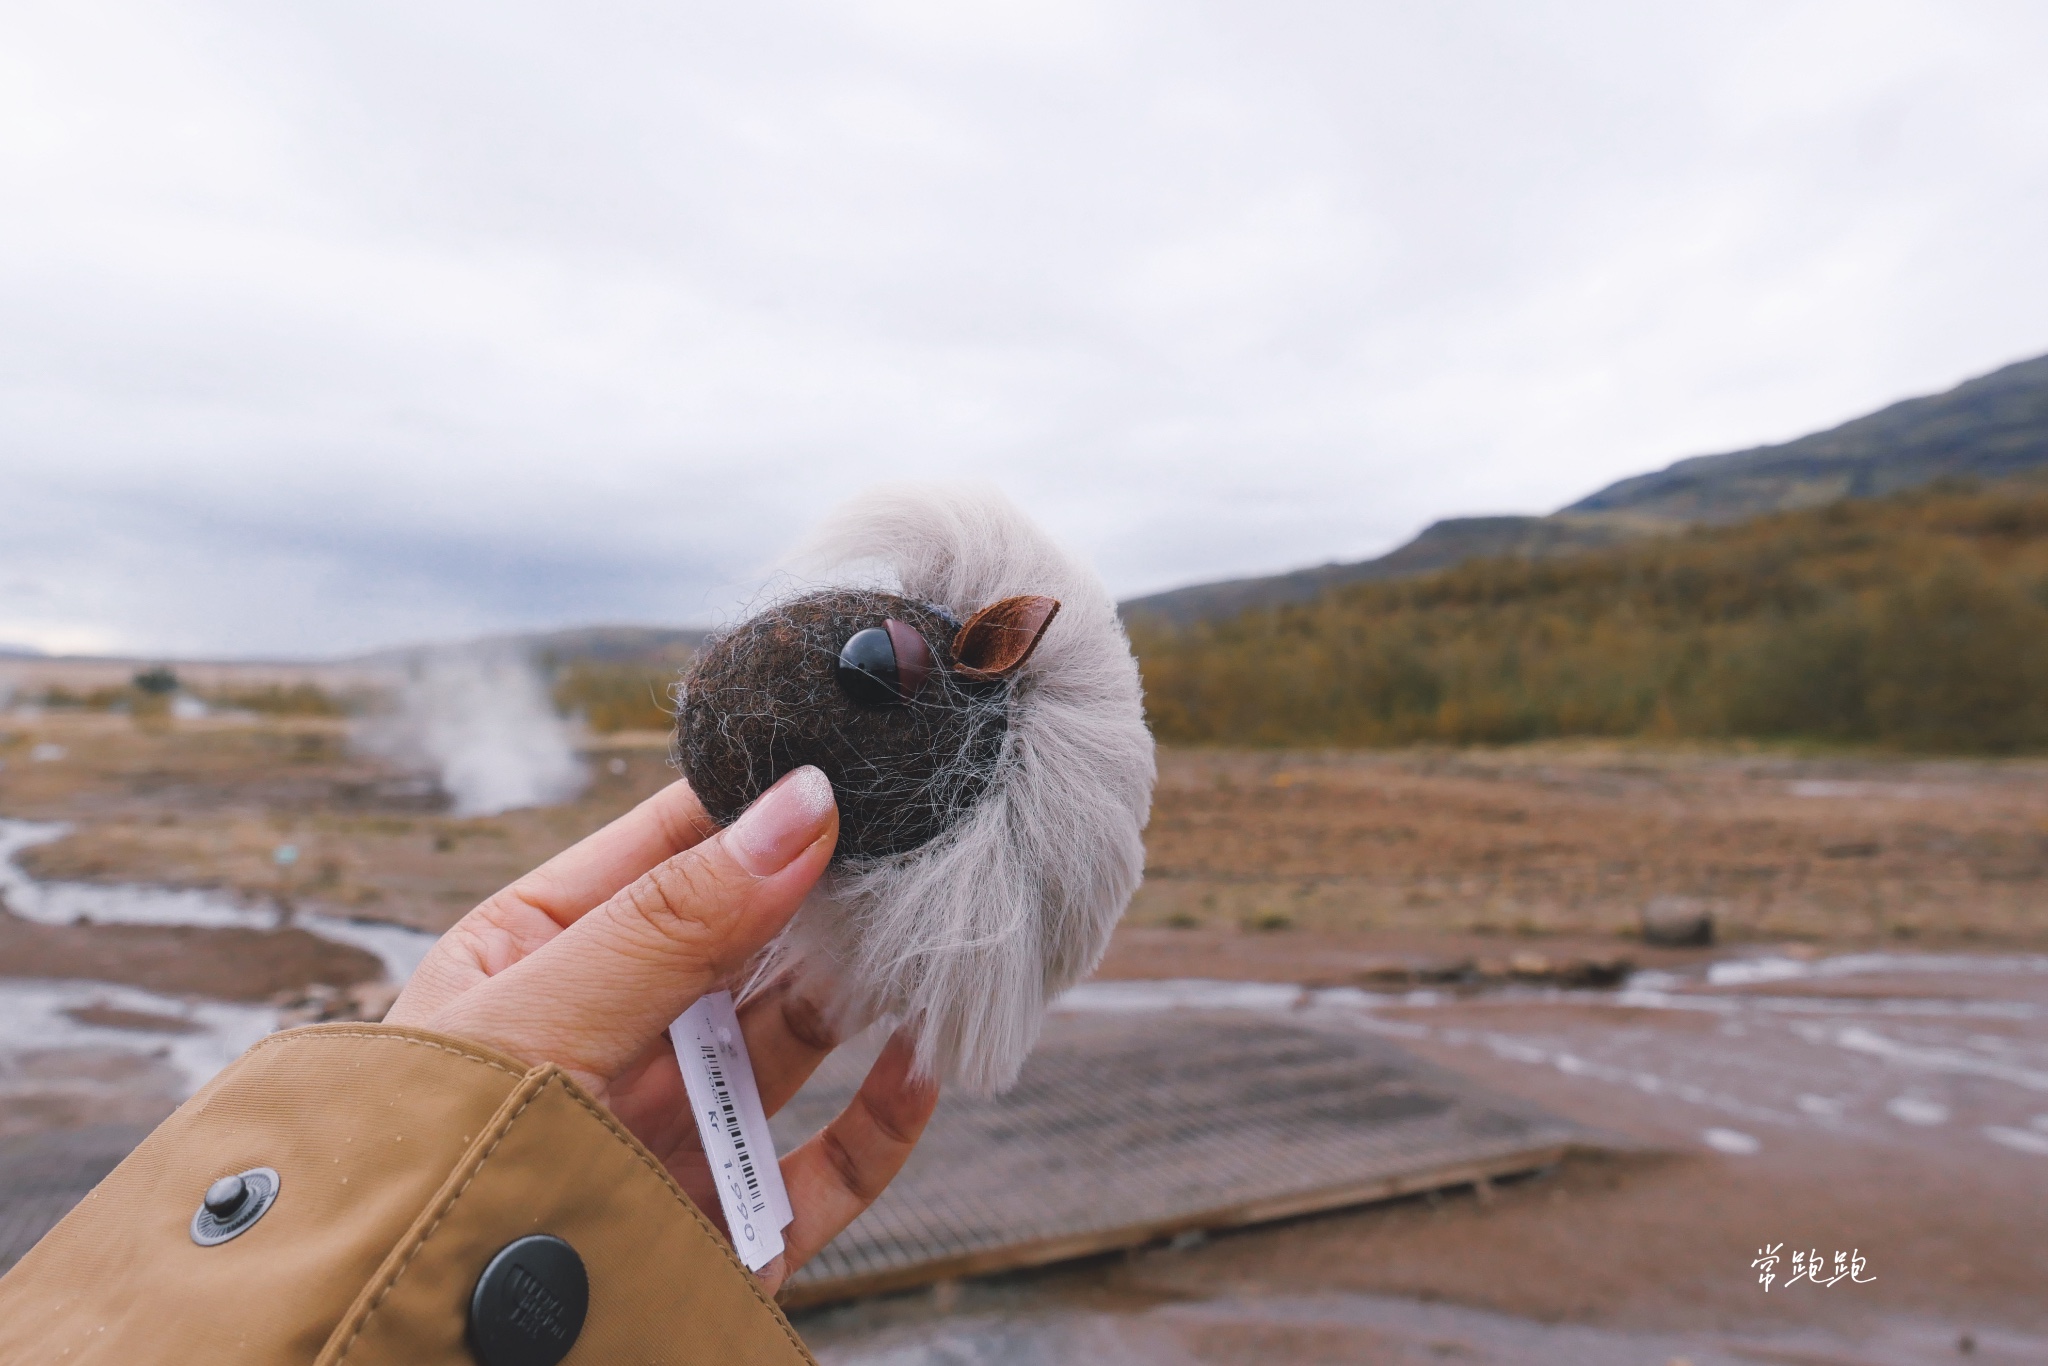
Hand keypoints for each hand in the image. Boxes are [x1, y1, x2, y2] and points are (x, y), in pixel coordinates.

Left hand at [383, 767, 936, 1294]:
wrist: (415, 1360)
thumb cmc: (431, 1169)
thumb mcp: (537, 1018)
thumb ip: (673, 919)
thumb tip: (801, 807)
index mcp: (537, 962)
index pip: (662, 853)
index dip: (750, 808)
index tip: (843, 769)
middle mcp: (612, 1039)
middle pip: (743, 941)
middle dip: (819, 895)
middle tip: (905, 848)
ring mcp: (674, 1132)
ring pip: (793, 1039)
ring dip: (858, 991)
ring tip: (921, 942)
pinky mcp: (728, 1230)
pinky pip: (828, 1164)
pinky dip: (885, 1114)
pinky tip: (917, 1060)